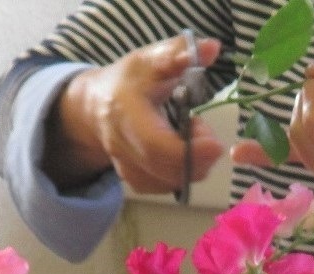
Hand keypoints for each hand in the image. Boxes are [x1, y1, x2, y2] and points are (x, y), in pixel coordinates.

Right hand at [42, 34, 224, 193]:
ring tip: (189, 135)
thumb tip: (212, 47)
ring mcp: (126, 167)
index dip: (189, 152)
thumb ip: (180, 53)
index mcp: (124, 113)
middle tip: (206, 132)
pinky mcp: (135, 181)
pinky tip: (184, 152)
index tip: (216, 144)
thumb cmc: (129, 81)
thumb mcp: (151, 59)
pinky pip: (166, 187)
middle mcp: (121, 145)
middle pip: (165, 169)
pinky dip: (183, 174)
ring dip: (192, 164)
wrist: (97, 106)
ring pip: (168, 182)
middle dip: (198, 157)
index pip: (156, 145)